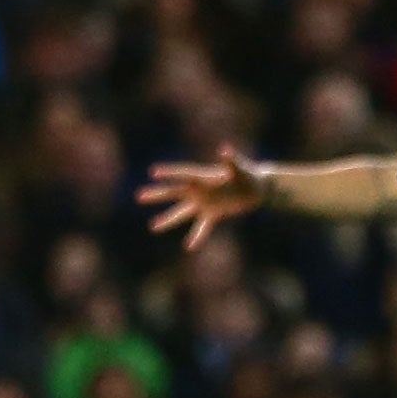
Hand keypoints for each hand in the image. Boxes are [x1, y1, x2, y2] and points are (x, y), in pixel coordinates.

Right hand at [137, 145, 272, 249]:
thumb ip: (232, 161)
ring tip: (153, 226)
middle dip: (158, 195)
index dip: (169, 173)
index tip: (153, 172)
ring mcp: (205, 203)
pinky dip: (197, 235)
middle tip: (139, 196)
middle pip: (175, 193)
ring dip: (168, 219)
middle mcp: (200, 190)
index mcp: (204, 177)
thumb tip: (224, 150)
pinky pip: (203, 226)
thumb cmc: (249, 174)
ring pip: (182, 213)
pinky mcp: (214, 214)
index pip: (183, 174)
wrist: (257, 188)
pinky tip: (189, 246)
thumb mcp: (241, 168)